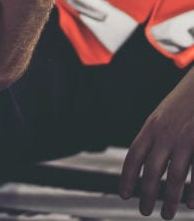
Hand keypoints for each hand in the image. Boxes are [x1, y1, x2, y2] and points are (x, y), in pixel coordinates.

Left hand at [119, 67, 193, 218]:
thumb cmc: (183, 102)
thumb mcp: (162, 116)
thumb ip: (154, 135)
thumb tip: (144, 158)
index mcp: (151, 127)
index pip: (134, 156)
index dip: (127, 177)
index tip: (123, 194)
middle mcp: (165, 134)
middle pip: (152, 170)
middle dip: (147, 194)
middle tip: (143, 211)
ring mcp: (185, 139)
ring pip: (176, 176)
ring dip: (170, 199)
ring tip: (167, 213)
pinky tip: (190, 206)